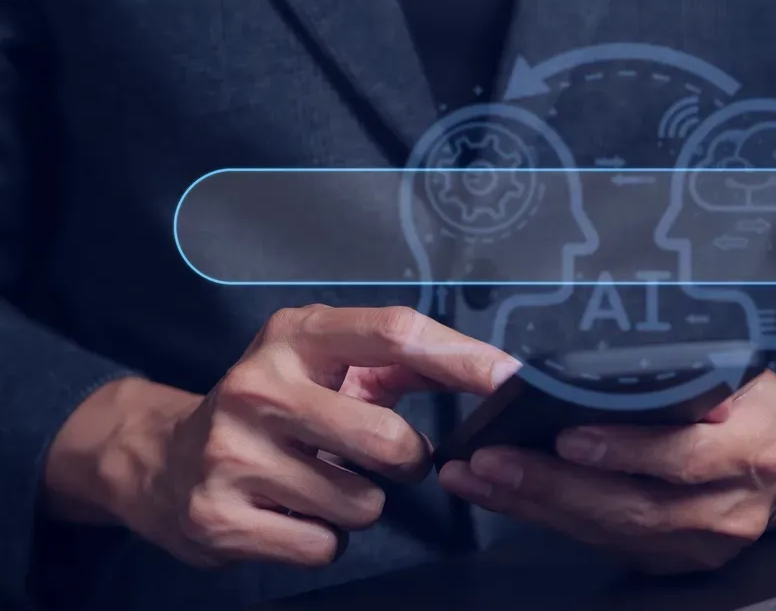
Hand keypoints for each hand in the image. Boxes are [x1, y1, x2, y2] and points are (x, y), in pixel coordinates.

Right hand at [43, 305, 519, 567]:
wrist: (159, 460)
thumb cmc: (268, 407)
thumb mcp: (320, 364)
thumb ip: (396, 363)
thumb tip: (489, 371)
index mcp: (296, 337)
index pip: (396, 333)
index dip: (463, 359)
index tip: (511, 380)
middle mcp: (259, 387)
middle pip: (388, 438)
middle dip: (405, 461)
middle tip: (383, 459)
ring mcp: (233, 454)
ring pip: (361, 504)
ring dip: (358, 504)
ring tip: (319, 483)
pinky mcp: (220, 518)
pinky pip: (322, 545)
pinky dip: (321, 538)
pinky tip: (289, 512)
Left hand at [438, 371, 775, 573]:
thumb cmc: (757, 401)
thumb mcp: (741, 373)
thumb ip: (692, 378)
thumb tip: (616, 369)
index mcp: (753, 452)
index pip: (682, 457)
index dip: (624, 450)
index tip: (565, 436)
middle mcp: (731, 510)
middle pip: (633, 506)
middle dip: (552, 486)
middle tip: (489, 461)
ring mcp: (704, 546)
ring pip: (611, 531)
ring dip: (536, 506)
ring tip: (477, 477)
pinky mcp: (677, 562)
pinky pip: (606, 543)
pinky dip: (552, 519)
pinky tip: (508, 496)